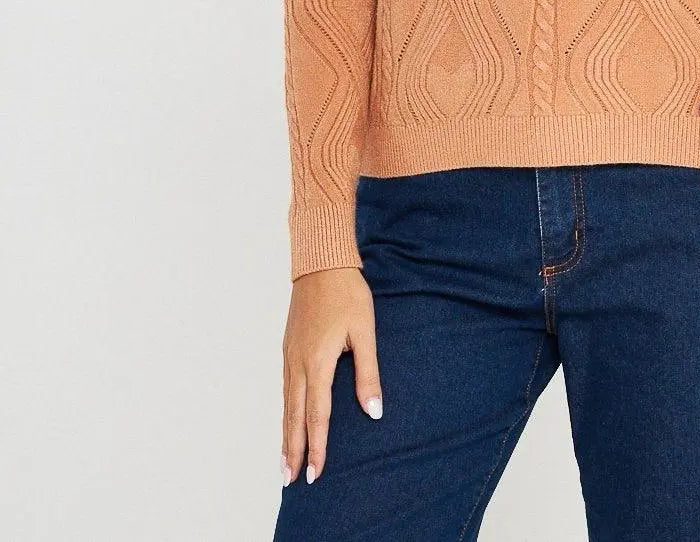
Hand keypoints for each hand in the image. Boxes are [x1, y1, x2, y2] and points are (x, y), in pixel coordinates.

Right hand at [281, 266, 382, 485]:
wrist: (321, 263)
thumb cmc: (347, 294)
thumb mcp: (364, 332)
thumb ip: (368, 373)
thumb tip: (373, 410)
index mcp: (318, 362)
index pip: (317, 415)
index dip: (317, 446)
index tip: (316, 473)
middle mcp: (298, 364)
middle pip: (294, 416)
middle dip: (293, 450)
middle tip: (291, 479)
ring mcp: (289, 355)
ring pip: (286, 404)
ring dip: (285, 434)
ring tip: (284, 460)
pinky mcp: (288, 347)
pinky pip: (285, 388)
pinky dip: (285, 411)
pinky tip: (287, 418)